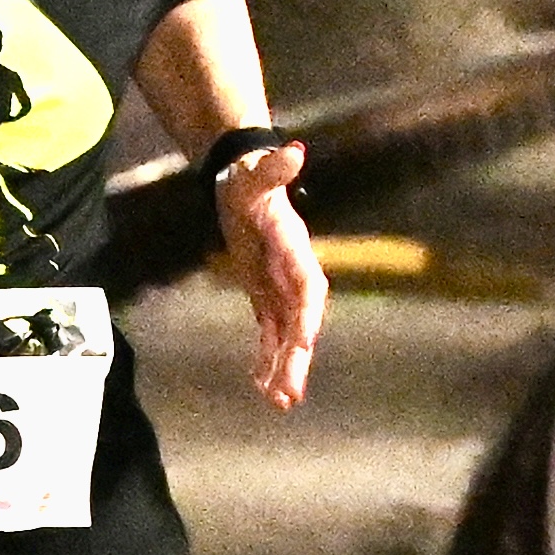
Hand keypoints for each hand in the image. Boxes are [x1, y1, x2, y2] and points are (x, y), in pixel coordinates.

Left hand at [217, 135, 324, 409]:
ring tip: (281, 403)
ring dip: (284, 369)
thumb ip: (275, 167)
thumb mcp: (257, 173)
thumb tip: (294, 150)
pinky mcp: (265, 294)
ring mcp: (281, 288)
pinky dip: (266, 359)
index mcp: (295, 249)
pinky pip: (269, 333)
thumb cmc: (251, 177)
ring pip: (286, 336)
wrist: (245, 181)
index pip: (309, 288)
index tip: (305, 342)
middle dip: (297, 358)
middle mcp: (294, 275)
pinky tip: (262, 387)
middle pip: (300, 322)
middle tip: (290, 394)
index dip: (308, 315)